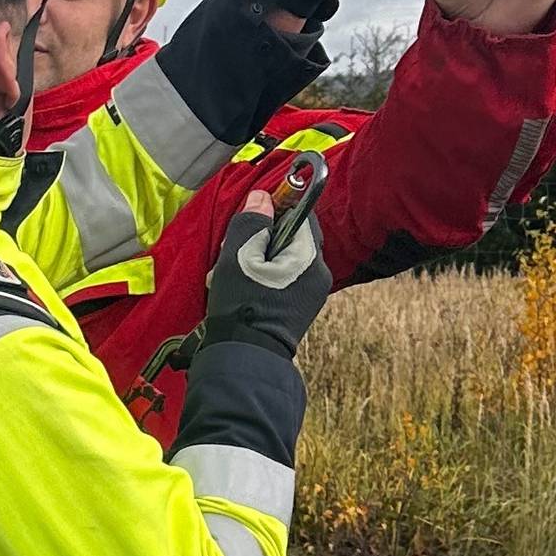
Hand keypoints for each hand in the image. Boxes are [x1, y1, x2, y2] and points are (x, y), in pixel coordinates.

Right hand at [201, 190, 329, 359]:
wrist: (245, 357)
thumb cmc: (241, 306)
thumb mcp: (237, 258)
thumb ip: (251, 223)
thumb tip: (263, 198)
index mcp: (310, 259)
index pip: (302, 216)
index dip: (277, 210)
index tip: (253, 217)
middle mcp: (319, 274)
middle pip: (294, 238)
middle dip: (264, 237)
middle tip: (236, 249)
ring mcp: (312, 293)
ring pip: (288, 257)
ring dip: (262, 257)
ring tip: (236, 272)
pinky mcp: (302, 306)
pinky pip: (287, 277)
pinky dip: (266, 274)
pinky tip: (244, 286)